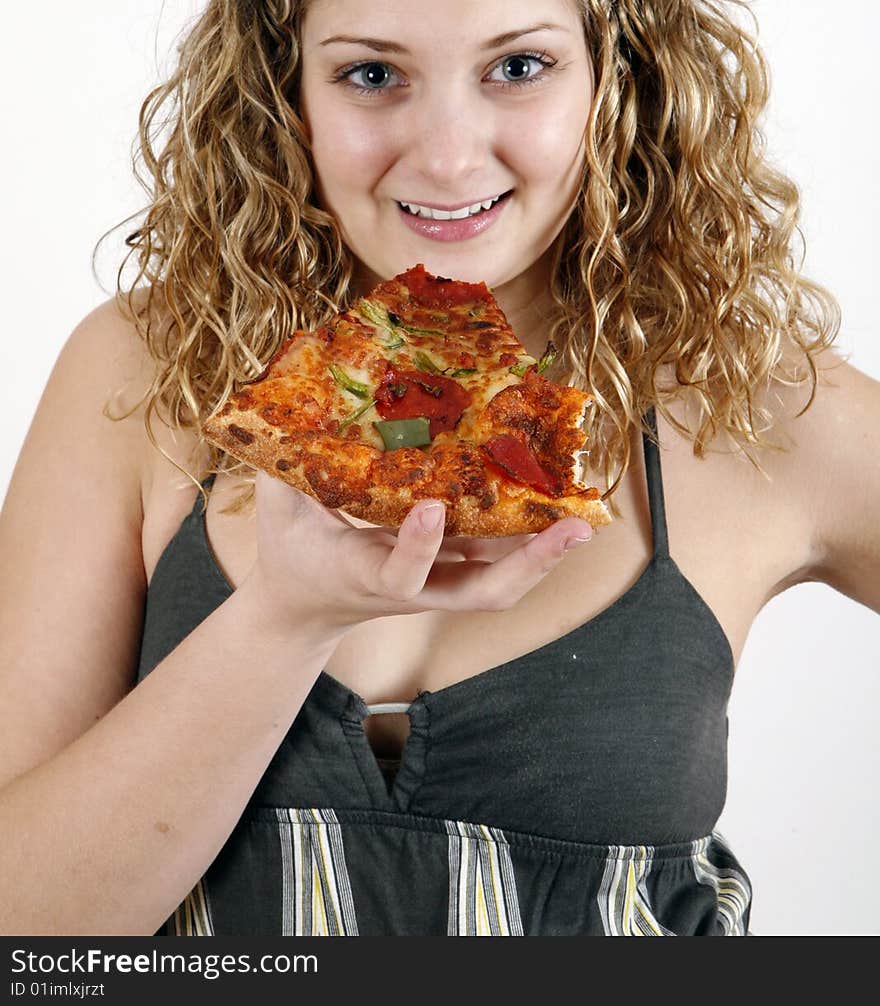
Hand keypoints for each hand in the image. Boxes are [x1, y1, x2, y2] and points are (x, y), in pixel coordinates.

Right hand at [245, 471, 593, 642]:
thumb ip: (284, 466)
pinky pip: (495, 556)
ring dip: (542, 553)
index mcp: (364, 575)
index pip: (399, 575)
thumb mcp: (278, 513)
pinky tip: (554, 502)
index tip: (432, 507)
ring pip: (499, 579)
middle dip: (530, 564)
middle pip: (482, 593)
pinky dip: (526, 536)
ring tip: (581, 518)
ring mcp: (436, 582)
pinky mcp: (449, 569)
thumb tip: (289, 404)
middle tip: (571, 529)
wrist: (303, 612)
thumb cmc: (291, 556)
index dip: (420, 546)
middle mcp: (412, 587)